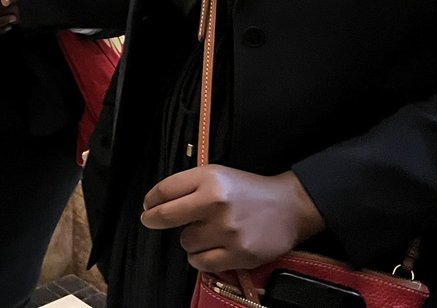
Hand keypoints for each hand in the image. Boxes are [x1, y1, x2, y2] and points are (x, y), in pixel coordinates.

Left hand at [140, 166, 323, 273]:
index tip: (148, 206)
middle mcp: (216, 202)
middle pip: (167, 216)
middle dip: (154, 219)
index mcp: (209, 178)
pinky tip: (212, 248)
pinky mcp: (239, 254)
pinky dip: (201, 257)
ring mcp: (228, 231)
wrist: (288, 206)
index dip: (151, 200)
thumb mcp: (217, 174)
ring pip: (186, 242)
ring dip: (190, 240)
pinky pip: (201, 262)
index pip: (165, 190)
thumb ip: (187, 185)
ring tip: (208, 232)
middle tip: (151, 220)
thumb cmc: (246, 190)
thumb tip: (155, 203)